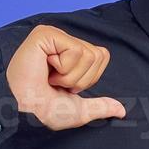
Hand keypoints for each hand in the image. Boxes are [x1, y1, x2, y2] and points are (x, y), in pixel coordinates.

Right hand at [7, 25, 126, 129]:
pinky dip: (62, 68)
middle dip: (80, 78)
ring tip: (49, 77)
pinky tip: (44, 69)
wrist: (27, 114)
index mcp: (70, 54)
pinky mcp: (45, 34)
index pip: (101, 56)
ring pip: (87, 54)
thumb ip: (101, 106)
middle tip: (56, 82)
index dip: (88, 78)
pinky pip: (74, 49)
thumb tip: (121, 110)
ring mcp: (53, 36)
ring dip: (69, 75)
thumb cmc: (46, 111)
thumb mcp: (80, 110)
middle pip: (97, 55)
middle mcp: (63, 41)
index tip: (65, 86)